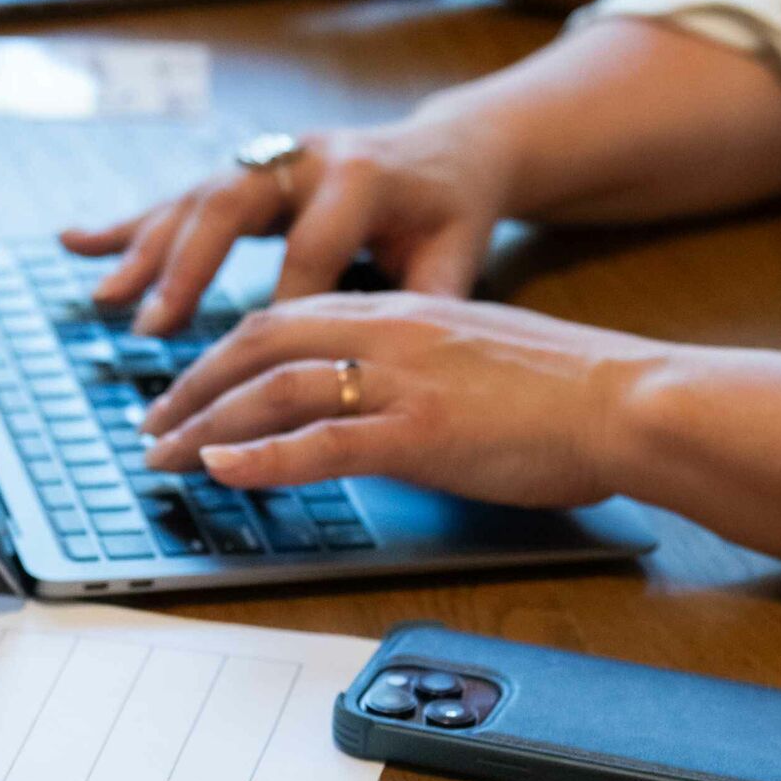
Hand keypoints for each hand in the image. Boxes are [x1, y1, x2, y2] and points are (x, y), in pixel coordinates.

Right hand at [62, 113, 512, 334]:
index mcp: (363, 177)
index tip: (263, 367)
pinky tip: (74, 243)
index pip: (313, 246)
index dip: (286, 304)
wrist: (451, 148)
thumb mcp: (458, 255)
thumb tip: (396, 367)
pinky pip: (178, 197)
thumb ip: (426, 304)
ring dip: (146, 252)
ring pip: (195, 200)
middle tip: (154, 328)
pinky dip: (127, 225)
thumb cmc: (452, 214)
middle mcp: (306, 158)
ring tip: (107, 301)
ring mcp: (269, 160)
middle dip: (188, 268)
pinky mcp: (245, 172)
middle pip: (232, 207)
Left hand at [131, 288, 660, 500]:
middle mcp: (391, 332)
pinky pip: (321, 441)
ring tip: (164, 456)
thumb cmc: (565, 392)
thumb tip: (369, 412)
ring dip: (206, 424)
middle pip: (259, 343)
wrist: (629, 399)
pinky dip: (261, 457)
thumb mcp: (472, 361)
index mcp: (402, 311)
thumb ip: (412, 373)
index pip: (285, 318)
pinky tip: (221, 469)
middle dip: (193, 386)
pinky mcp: (422, 430)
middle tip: (151, 426)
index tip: (186, 390)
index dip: (221, 354)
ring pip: (274, 389)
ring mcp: (403, 380)